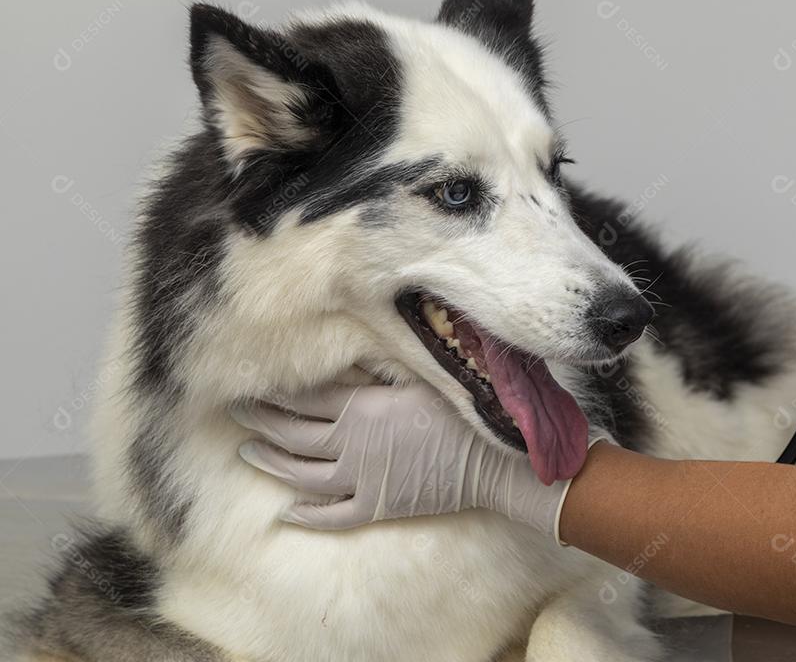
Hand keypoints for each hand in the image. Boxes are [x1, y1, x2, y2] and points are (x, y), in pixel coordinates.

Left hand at [232, 382, 601, 539]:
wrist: (487, 462)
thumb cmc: (458, 413)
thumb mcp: (418, 378)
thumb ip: (379, 370)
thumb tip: (348, 354)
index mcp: (361, 408)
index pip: (306, 397)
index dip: (276, 390)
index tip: (250, 381)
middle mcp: (351, 444)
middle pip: (294, 432)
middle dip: (261, 420)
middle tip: (234, 410)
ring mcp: (361, 479)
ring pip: (303, 474)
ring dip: (272, 463)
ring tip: (247, 453)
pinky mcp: (377, 506)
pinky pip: (334, 515)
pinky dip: (308, 515)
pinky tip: (286, 512)